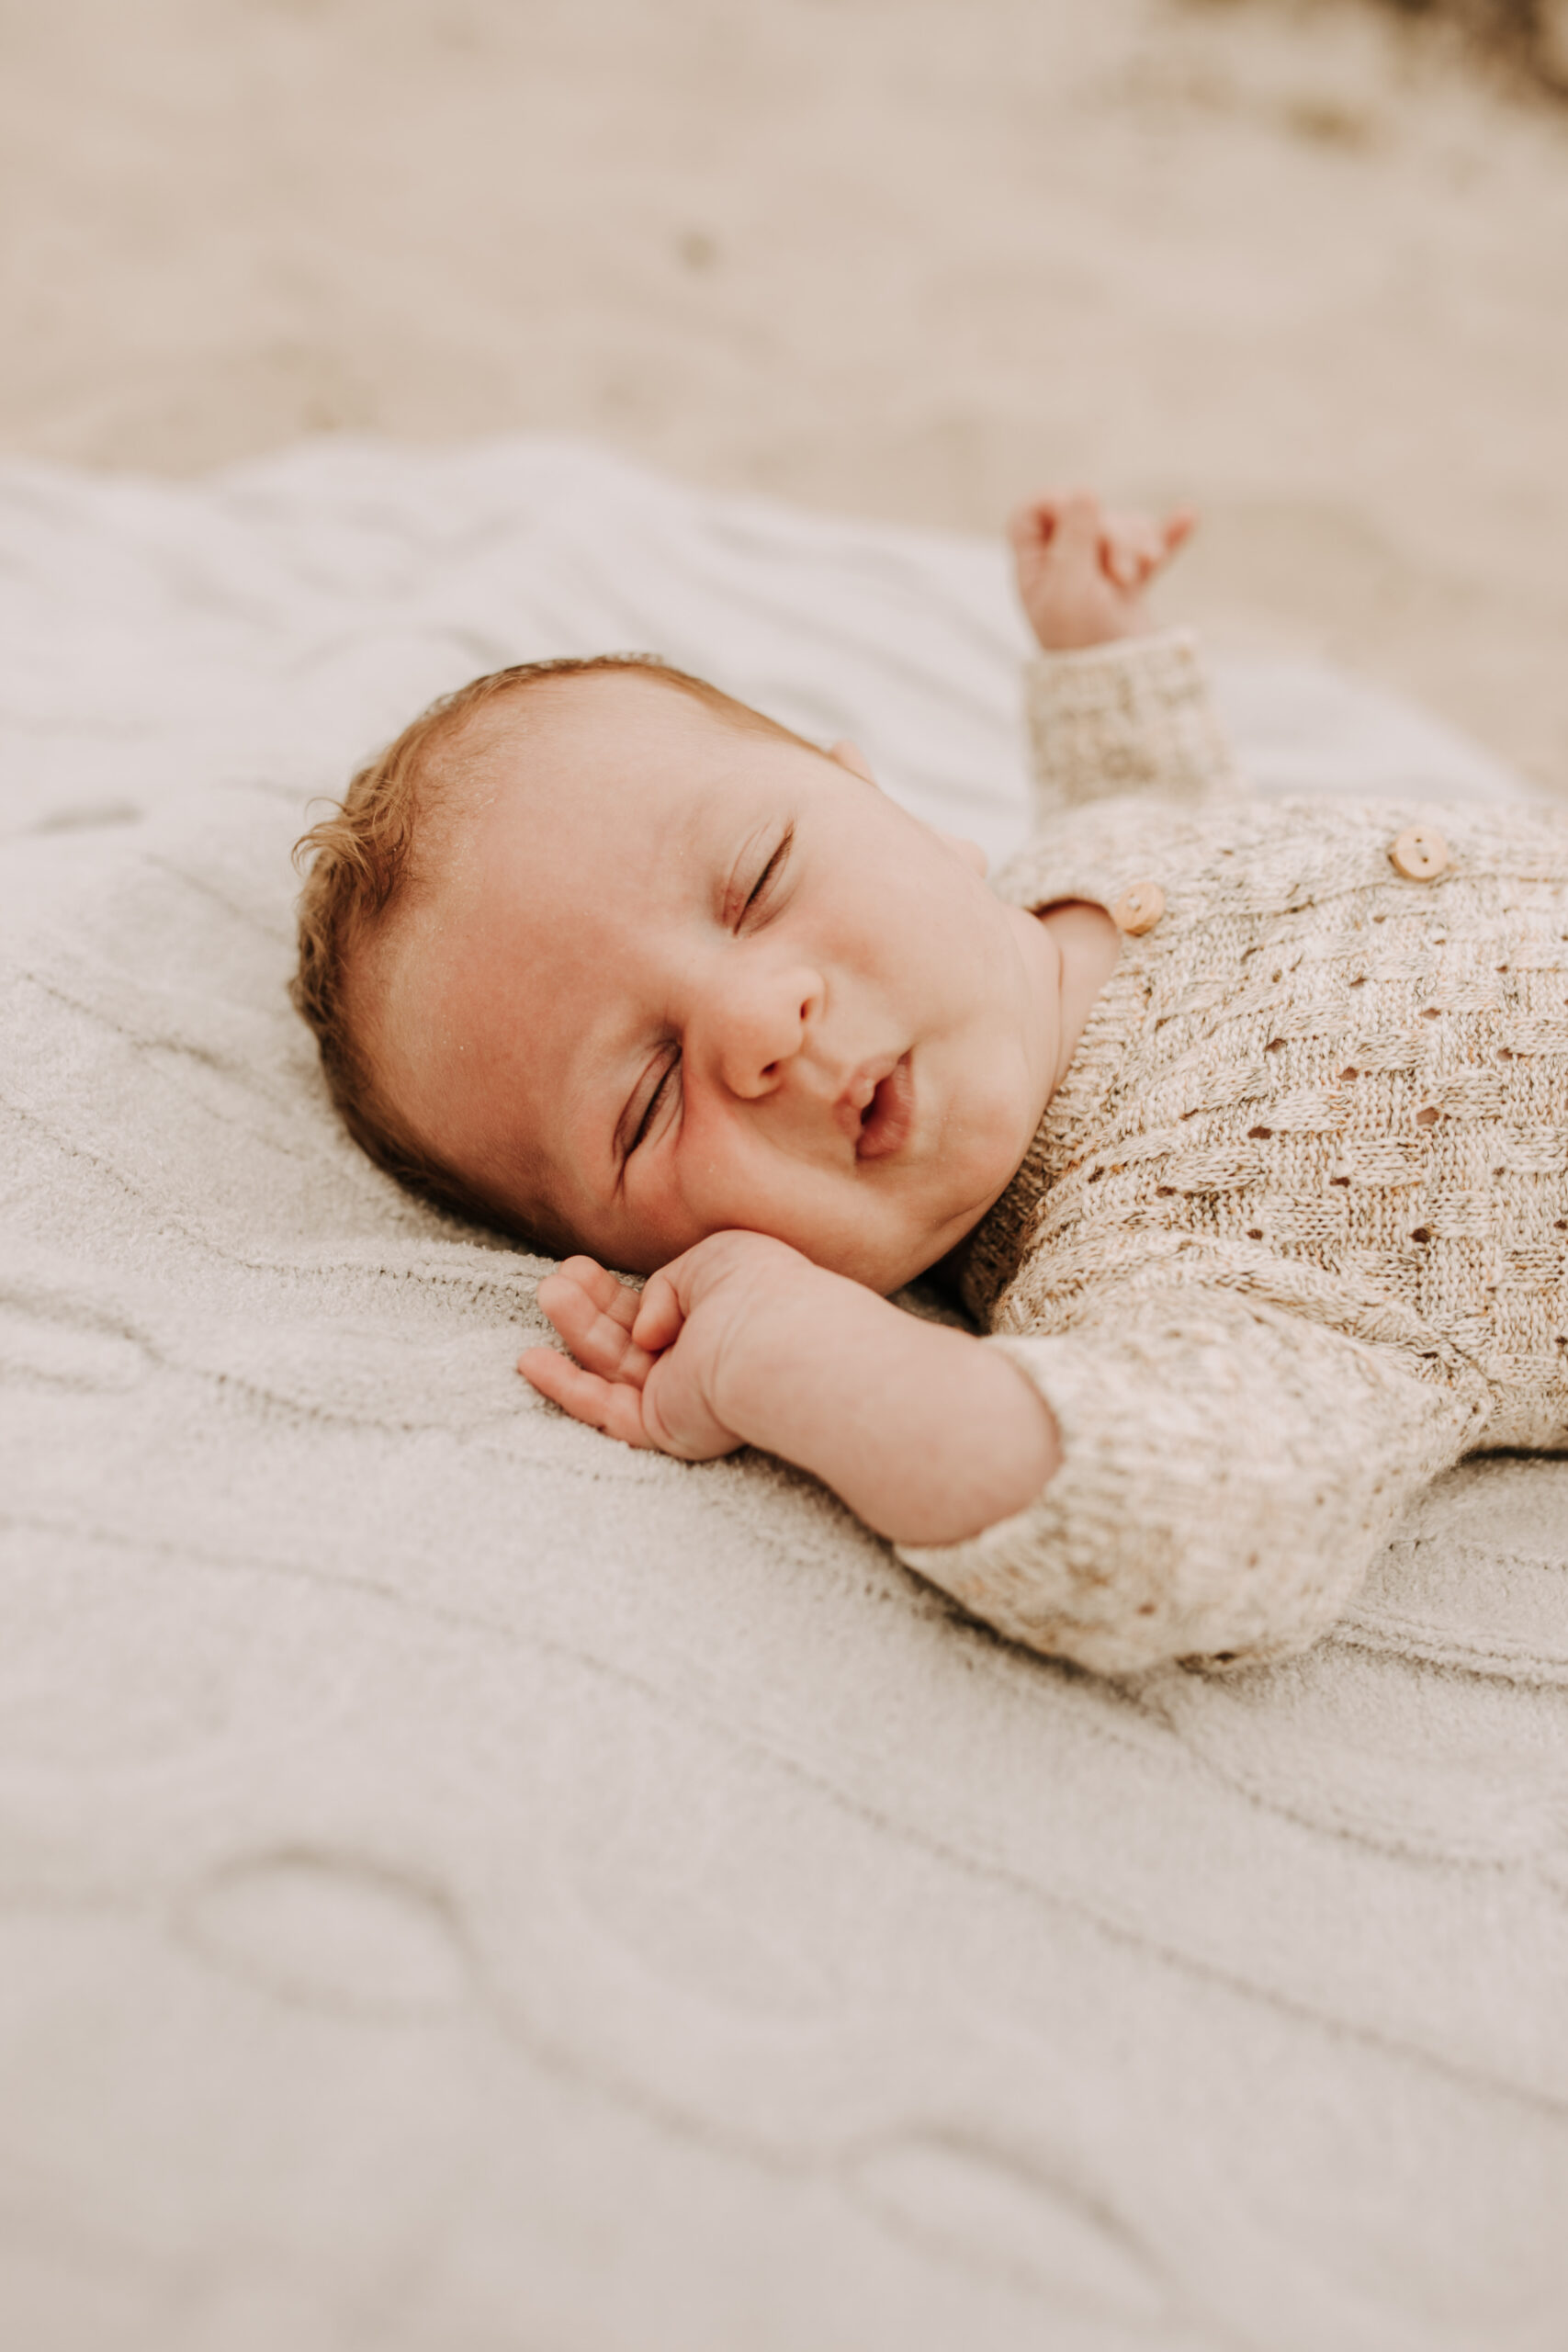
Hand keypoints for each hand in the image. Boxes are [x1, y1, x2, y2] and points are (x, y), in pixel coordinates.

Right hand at [518, 1231, 818, 1459]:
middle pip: (626, 1338)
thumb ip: (666, 1285)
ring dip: (575, 1332)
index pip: (653, 1309)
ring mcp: (679, 1396)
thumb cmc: (757, 1289)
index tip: (579, 1267)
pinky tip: (531, 1361)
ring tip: (547, 1294)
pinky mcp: (663, 1427)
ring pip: (611, 1369)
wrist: (774, 1340)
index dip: (614, 1292)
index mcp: (714, 1319)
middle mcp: (696, 1361)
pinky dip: (566, 1388)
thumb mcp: (711, 1257)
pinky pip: (604, 1411)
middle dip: (589, 1308)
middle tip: (556, 1280)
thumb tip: (645, 1331)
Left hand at [1010, 488, 1196, 652]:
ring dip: (1138, 543)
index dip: (1054, 503)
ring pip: (1121, 528)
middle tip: (1120, 573)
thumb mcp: (1070, 587)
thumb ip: (1075, 537)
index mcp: (1036, 569)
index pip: (1032, 514)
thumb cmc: (1085, 642)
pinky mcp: (1132, 583)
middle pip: (1088, 516)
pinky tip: (1188, 516)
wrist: (1121, 685)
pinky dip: (1167, 536)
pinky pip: (1150, 547)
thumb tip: (1084, 491)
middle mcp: (1063, 567)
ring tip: (1142, 571)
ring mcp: (1099, 574)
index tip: (1075, 513)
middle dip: (1112, 535)